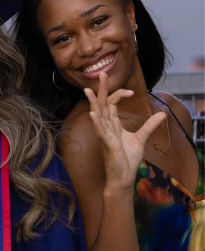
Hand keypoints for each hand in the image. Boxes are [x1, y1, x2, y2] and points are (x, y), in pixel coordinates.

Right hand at [85, 72, 165, 192]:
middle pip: (102, 104)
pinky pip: (100, 132)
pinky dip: (96, 123)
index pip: (112, 104)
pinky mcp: (107, 145)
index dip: (119, 94)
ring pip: (97, 116)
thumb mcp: (141, 138)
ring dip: (93, 103)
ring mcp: (105, 135)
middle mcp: (107, 127)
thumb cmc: (128, 159)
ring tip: (88, 91)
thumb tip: (162, 114)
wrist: (124, 176)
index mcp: (113, 124)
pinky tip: (93, 114)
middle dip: (101, 90)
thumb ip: (149, 125)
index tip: (131, 90)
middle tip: (101, 74)